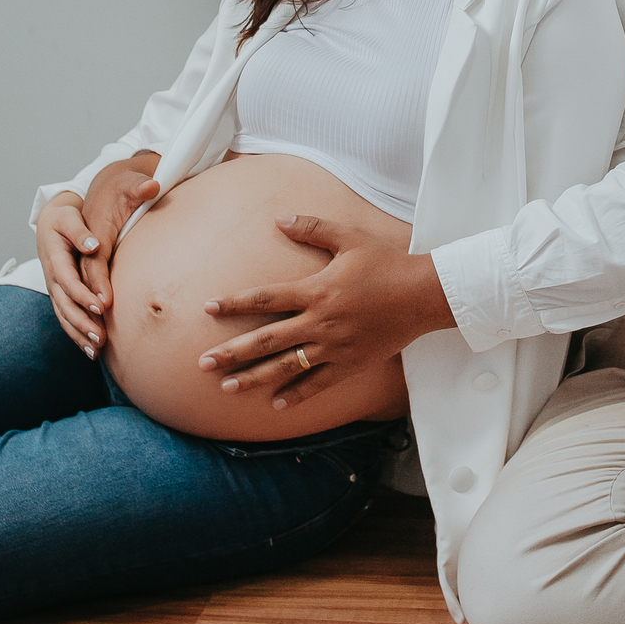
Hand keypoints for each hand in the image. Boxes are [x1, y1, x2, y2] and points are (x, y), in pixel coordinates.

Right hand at [36, 154, 159, 355]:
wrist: (57, 216)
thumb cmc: (79, 208)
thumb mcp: (100, 198)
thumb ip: (126, 195)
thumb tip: (150, 189)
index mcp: (58, 248)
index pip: (70, 274)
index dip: (86, 291)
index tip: (103, 305)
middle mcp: (53, 270)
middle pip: (65, 300)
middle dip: (83, 319)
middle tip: (102, 336)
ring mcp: (55, 283)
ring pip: (64, 312)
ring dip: (79, 332)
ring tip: (97, 350)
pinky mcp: (61, 293)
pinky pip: (66, 317)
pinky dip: (76, 334)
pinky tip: (91, 350)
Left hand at [198, 214, 455, 407]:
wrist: (422, 294)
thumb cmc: (386, 262)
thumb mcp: (349, 238)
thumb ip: (312, 227)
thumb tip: (279, 219)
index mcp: (316, 289)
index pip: (266, 298)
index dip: (235, 303)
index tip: (208, 308)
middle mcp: (320, 321)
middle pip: (267, 340)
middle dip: (232, 353)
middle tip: (202, 363)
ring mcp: (335, 346)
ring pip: (287, 366)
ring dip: (254, 378)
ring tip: (227, 388)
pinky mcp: (351, 363)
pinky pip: (318, 383)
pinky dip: (296, 395)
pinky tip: (275, 404)